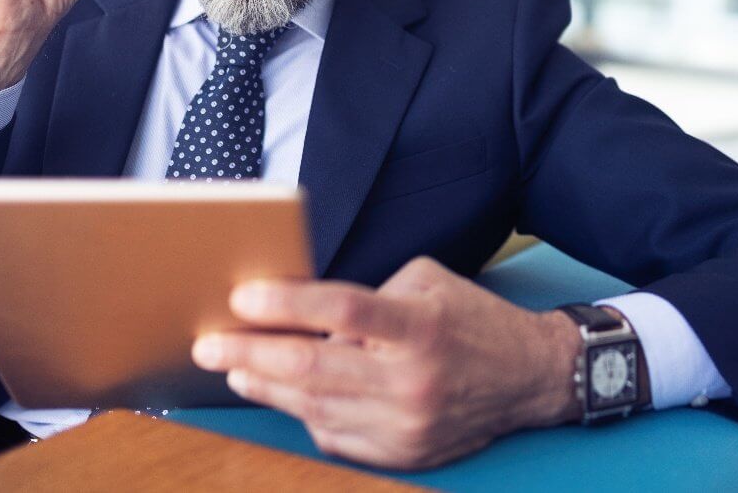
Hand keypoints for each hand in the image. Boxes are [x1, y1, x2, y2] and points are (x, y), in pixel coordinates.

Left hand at [192, 256, 583, 469]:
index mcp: (420, 326)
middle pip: (314, 366)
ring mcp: (407, 425)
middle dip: (250, 353)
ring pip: (314, 407)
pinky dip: (304, 414)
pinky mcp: (403, 454)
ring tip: (234, 368)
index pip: (343, 309)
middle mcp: (412, 380)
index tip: (241, 297)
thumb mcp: (427, 283)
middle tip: (209, 343)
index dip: (287, 303)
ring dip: (266, 386)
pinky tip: (284, 394)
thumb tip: (302, 311)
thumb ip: (367, 295)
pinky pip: (334, 437)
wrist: (528, 377)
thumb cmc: (470, 320)